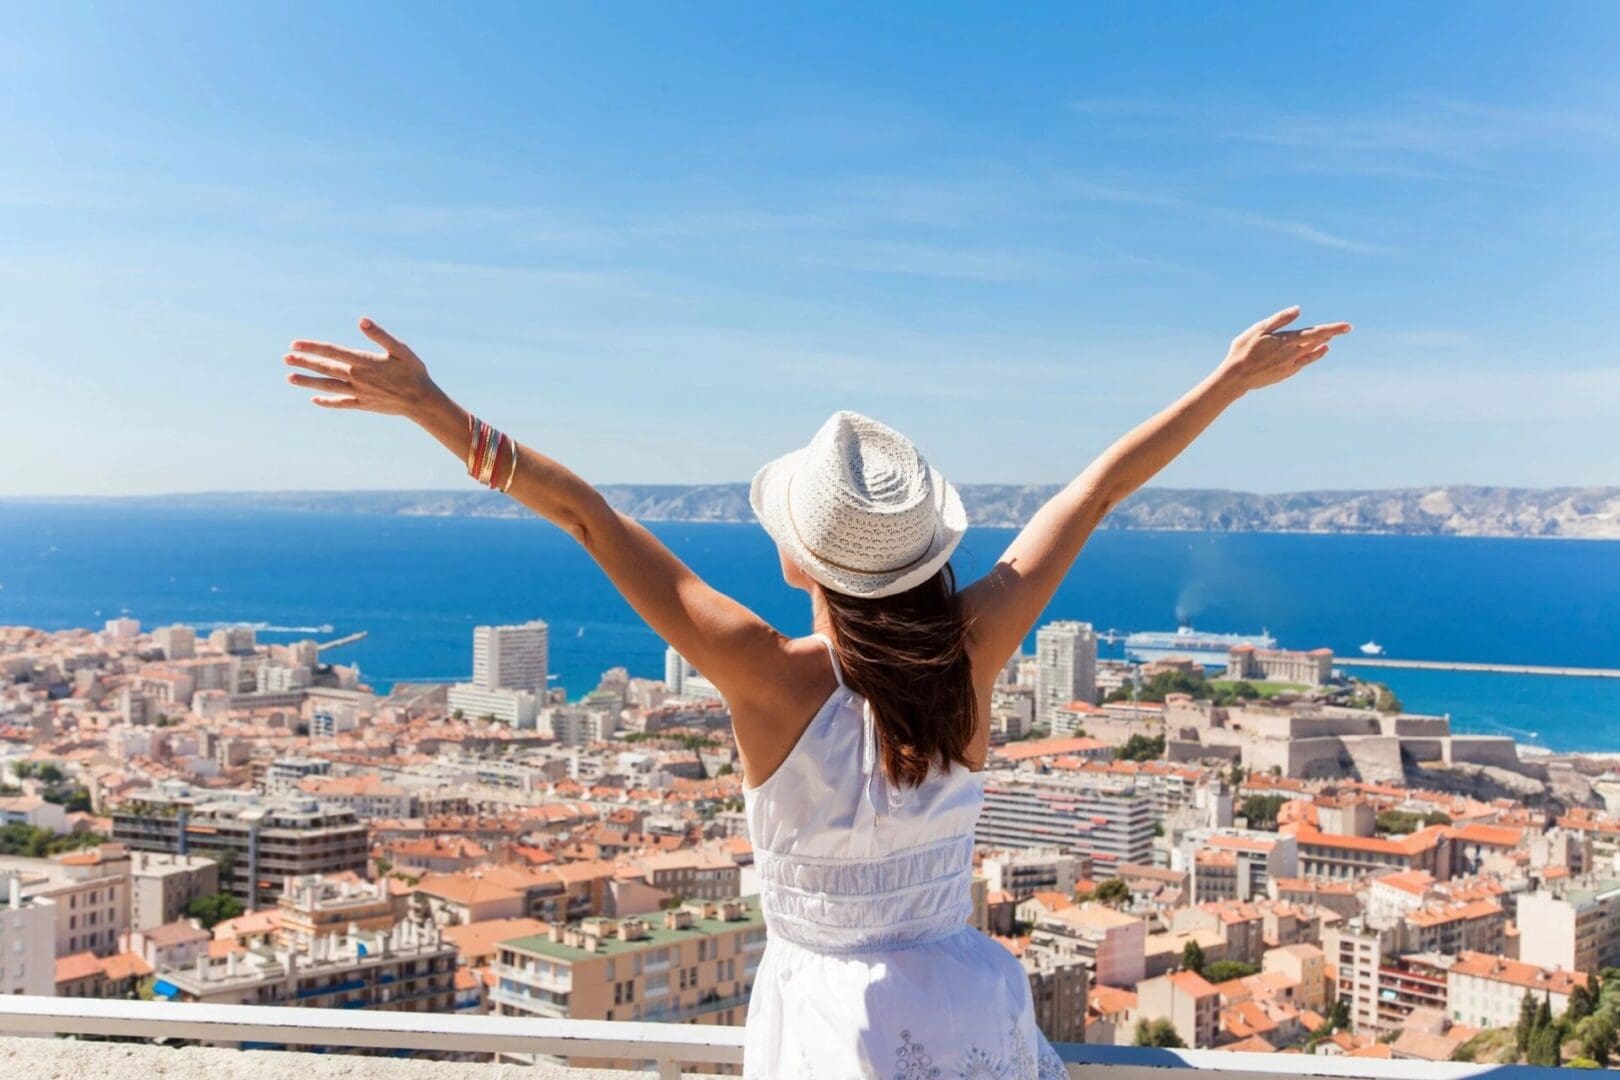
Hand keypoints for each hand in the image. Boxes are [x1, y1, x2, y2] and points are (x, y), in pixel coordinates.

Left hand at [284, 318, 448, 419]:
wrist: (422, 402)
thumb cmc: (414, 372)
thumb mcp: (401, 349)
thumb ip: (380, 335)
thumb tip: (361, 320)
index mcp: (364, 362)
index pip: (332, 352)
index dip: (312, 347)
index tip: (294, 344)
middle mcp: (357, 378)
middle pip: (325, 368)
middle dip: (304, 363)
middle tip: (285, 359)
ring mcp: (359, 393)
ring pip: (328, 386)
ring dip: (308, 382)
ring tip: (290, 378)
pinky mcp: (363, 404)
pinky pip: (341, 403)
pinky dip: (327, 401)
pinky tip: (314, 399)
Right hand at [1215, 306, 1351, 394]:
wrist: (1236, 378)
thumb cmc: (1243, 350)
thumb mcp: (1258, 330)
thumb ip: (1279, 319)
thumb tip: (1297, 310)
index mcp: (1287, 341)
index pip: (1316, 333)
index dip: (1333, 329)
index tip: (1348, 327)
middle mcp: (1293, 354)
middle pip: (1317, 342)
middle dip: (1330, 335)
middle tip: (1343, 329)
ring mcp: (1291, 365)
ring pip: (1312, 353)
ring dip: (1321, 346)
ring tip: (1329, 341)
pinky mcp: (1286, 373)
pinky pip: (1304, 363)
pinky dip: (1313, 356)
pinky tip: (1317, 353)